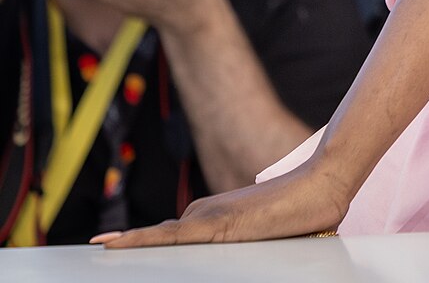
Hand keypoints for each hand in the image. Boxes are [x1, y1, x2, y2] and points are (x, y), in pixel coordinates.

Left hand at [96, 156, 352, 246]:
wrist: (324, 184)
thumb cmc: (304, 212)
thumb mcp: (267, 234)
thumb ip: (245, 241)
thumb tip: (246, 248)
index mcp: (213, 215)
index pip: (169, 236)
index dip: (141, 244)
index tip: (111, 247)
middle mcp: (204, 212)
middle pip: (162, 240)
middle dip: (134, 249)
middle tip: (98, 251)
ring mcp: (207, 217)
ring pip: (159, 239)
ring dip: (130, 246)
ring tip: (98, 249)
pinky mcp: (214, 226)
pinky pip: (167, 238)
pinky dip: (138, 241)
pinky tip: (113, 245)